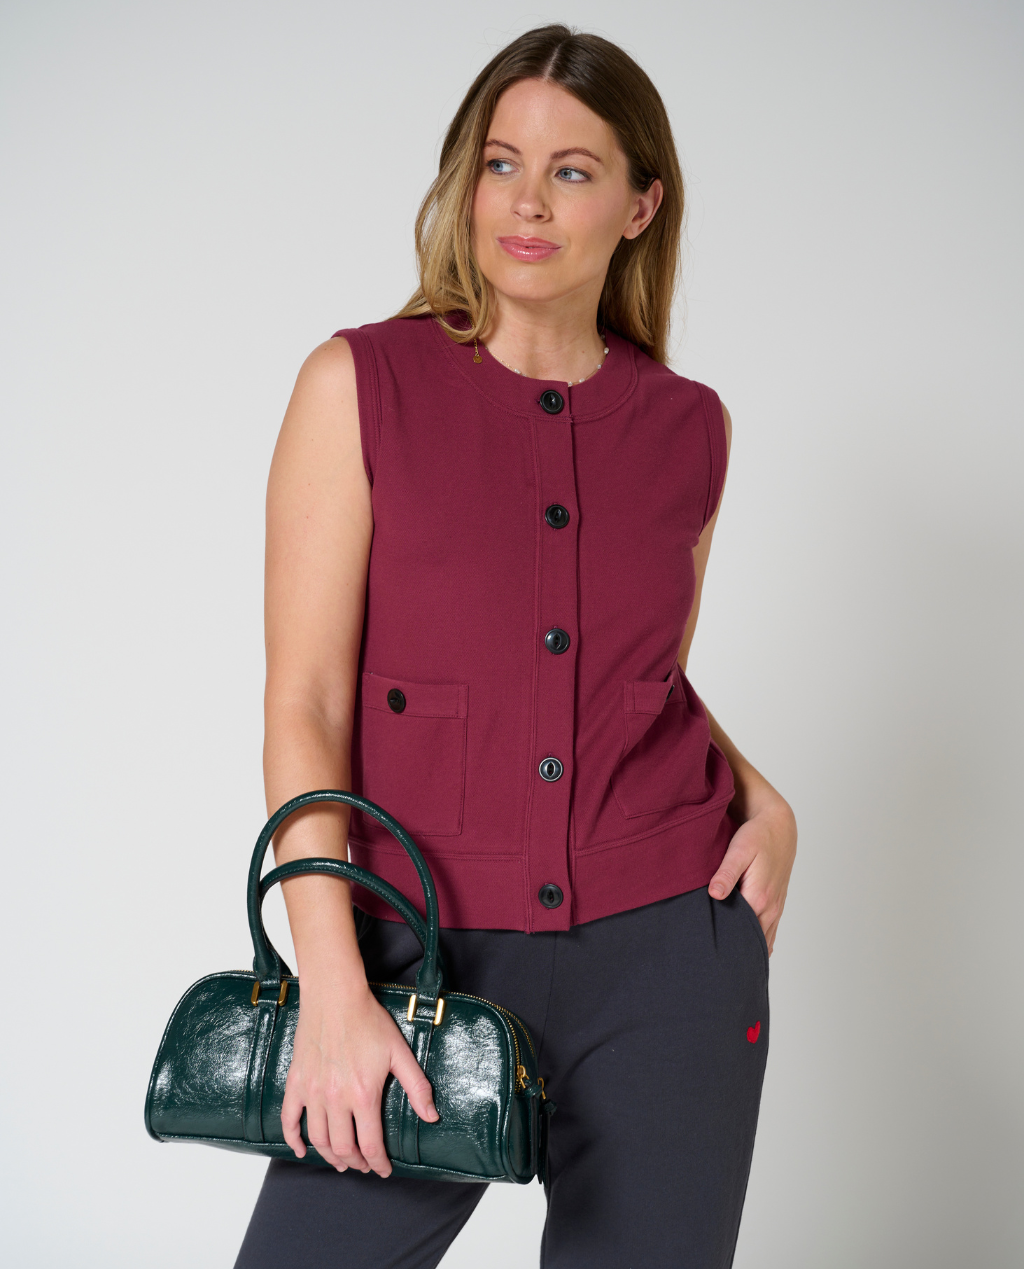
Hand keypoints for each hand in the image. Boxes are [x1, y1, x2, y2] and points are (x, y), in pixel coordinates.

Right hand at [280, 981, 439, 1175]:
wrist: (335, 997)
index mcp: (363, 1094)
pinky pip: (289, 1119)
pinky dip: (292, 1139)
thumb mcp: (399, 1052)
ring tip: (342, 1161)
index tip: (383, 1170)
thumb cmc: (369, 1021)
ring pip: (318, 1139)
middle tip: (364, 1165)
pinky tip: (302, 1149)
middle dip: (356, 1163)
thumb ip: (417, 1087)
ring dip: (330, 1156)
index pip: (370, 1144)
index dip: (378, 1163)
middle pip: (343, 1147)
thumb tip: (432, 1116)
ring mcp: (312, 1091)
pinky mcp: (296, 1082)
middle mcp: (335, 1098)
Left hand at [709, 796, 796, 954]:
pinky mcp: (776, 905)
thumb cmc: (757, 836)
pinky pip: (769, 932)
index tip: (706, 957)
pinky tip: (746, 951)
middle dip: (736, 954)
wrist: (779, 826)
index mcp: (758, 898)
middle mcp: (769, 908)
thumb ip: (726, 874)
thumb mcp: (739, 851)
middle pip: (752, 941)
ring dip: (748, 950)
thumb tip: (714, 894)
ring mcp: (775, 909)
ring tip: (728, 966)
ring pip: (762, 940)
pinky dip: (759, 943)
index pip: (739, 933)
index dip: (723, 945)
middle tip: (714, 969)